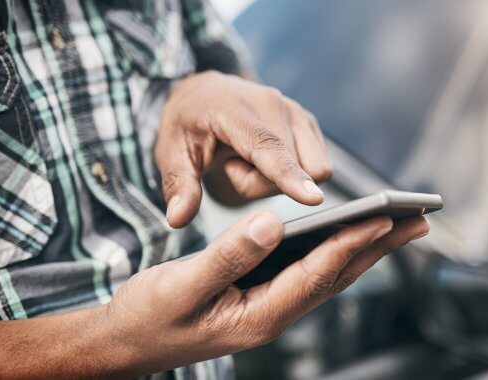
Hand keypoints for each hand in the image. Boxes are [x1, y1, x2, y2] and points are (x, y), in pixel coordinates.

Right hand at [104, 211, 428, 374]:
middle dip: (380, 247)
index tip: (382, 218)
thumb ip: (226, 256)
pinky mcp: (265, 298)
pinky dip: (339, 251)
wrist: (126, 343)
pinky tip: (352, 235)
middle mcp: (275, 315)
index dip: (350, 244)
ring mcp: (272, 309)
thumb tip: (272, 222)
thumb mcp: (180, 286)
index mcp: (259, 315)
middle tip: (419, 219)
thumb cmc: (147, 316)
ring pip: (331, 275)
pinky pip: (312, 273)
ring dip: (368, 249)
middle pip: (338, 276)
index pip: (316, 274)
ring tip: (401, 223)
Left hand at [157, 71, 332, 227]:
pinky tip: (265, 157)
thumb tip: (178, 219)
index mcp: (235, 109)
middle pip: (289, 171)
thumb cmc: (188, 125)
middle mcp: (273, 103)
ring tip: (249, 160)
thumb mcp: (171, 154)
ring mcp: (296, 110)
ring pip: (309, 170)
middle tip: (233, 165)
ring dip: (279, 178)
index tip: (313, 199)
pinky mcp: (308, 121)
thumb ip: (178, 186)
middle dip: (262, 183)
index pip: (268, 148)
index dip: (290, 175)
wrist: (205, 94)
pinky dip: (292, 170)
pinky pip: (316, 165)